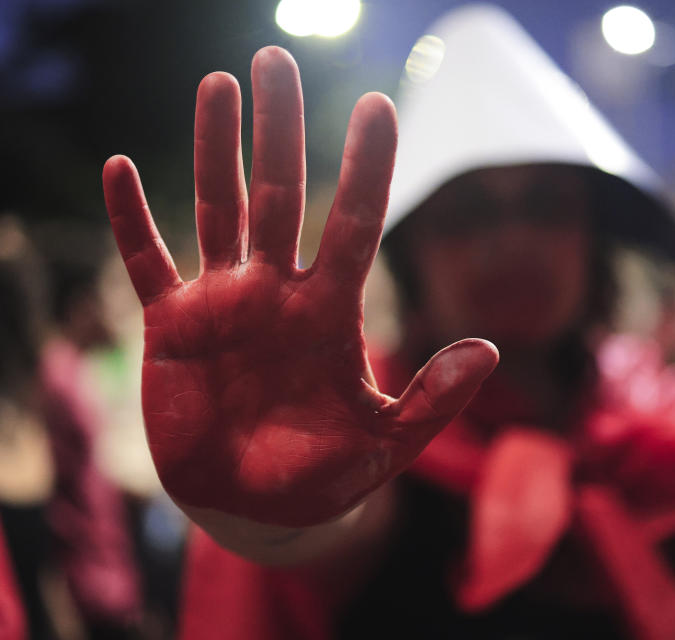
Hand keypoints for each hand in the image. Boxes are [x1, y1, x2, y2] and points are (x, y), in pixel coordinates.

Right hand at [102, 47, 497, 528]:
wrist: (257, 505)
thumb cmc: (325, 474)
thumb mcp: (386, 443)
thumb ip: (432, 400)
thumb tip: (489, 349)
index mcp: (332, 314)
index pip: (354, 225)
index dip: (367, 168)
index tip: (378, 106)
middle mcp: (279, 293)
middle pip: (281, 196)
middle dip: (279, 131)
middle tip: (276, 61)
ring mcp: (224, 304)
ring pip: (219, 211)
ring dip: (215, 151)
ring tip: (218, 85)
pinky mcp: (172, 326)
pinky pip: (148, 264)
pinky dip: (132, 222)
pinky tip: (119, 169)